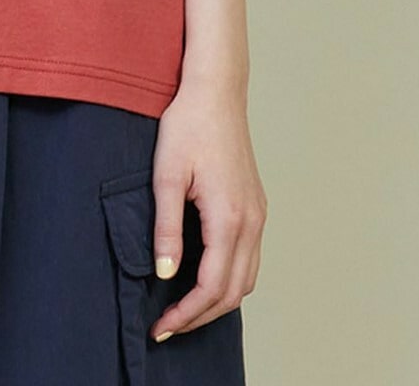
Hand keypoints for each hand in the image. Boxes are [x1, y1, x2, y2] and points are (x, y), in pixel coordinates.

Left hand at [147, 79, 266, 341]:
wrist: (216, 92)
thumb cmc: (188, 126)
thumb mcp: (166, 175)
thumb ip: (166, 228)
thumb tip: (166, 274)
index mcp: (229, 217)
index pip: (211, 286)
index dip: (186, 313)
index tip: (161, 326)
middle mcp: (251, 222)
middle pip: (233, 292)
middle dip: (200, 315)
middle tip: (167, 325)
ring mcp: (258, 215)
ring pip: (246, 279)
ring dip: (218, 301)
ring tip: (184, 308)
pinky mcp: (256, 207)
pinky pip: (250, 258)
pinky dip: (230, 279)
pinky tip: (205, 277)